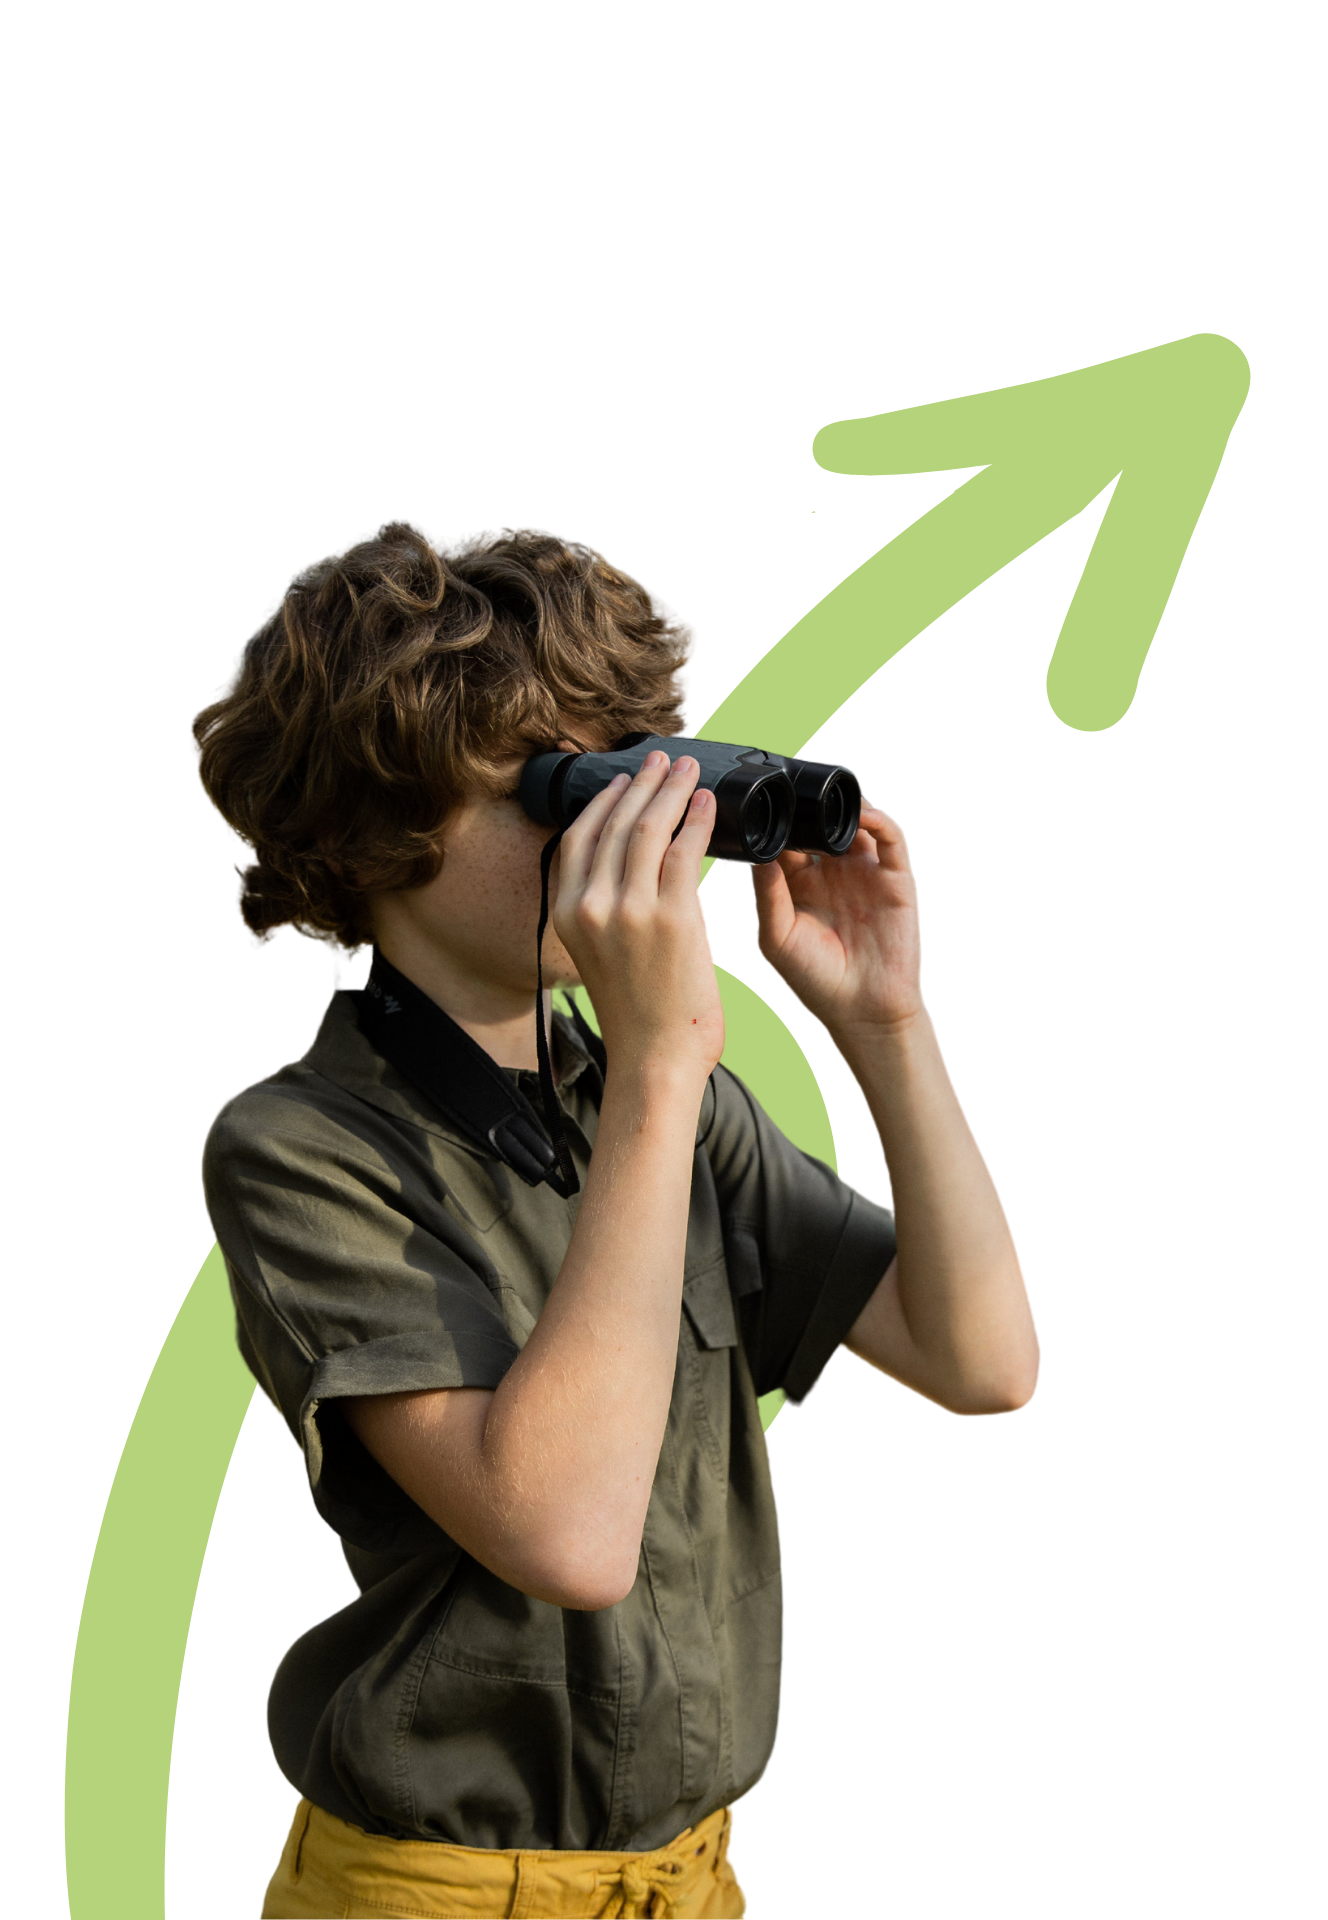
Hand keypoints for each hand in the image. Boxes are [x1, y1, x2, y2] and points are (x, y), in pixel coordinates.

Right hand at [552, 750, 724, 1080]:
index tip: (623, 778)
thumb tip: (634, 866)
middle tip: (661, 760)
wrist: (655, 1060)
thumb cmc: (637, 1015)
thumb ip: (607, 910)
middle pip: (614, 824)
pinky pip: (685, 852)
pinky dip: (697, 821)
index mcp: (568, 914)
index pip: (579, 838)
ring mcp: (630, 911)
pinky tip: (707, 804)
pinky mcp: (672, 919)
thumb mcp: (599, 954)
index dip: (603, 801)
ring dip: (670, 791)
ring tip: (686, 770)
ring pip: (649, 829)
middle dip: (641, 783)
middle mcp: (591, 906)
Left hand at [749, 799, 926, 1039]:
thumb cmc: (815, 980)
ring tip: (827, 798)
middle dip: (807, 806)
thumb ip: (768, 891)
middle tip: (793, 790)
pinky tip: (860, 814)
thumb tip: (756, 851)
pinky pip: (889, 837)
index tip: (762, 805)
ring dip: (842, 806)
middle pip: (818, 825)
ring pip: (854, 823)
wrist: (863, 1010)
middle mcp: (831, 874)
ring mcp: (863, 873)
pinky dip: (877, 818)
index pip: (785, 841)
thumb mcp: (777, 936)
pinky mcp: (894, 878)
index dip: (775, 822)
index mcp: (798, 886)